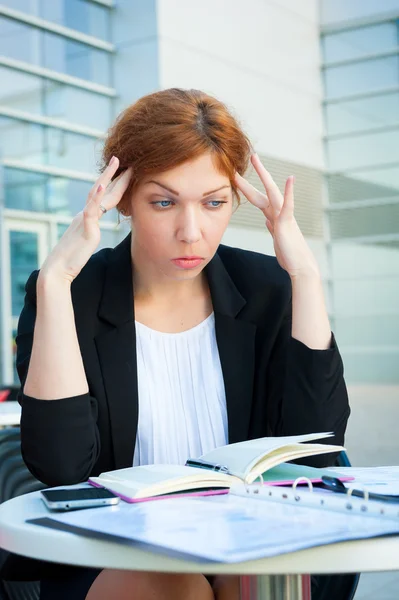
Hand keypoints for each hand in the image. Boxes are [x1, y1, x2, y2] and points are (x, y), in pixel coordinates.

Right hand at [40, 157, 131, 283]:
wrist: (57, 269)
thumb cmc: (70, 259)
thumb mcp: (84, 242)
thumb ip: (89, 232)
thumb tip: (92, 230)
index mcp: (87, 218)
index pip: (104, 198)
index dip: (114, 185)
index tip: (124, 172)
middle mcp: (85, 215)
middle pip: (102, 191)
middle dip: (115, 175)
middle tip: (123, 159)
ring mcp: (85, 220)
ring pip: (96, 194)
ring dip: (107, 177)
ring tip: (116, 163)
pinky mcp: (85, 229)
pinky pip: (91, 211)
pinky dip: (96, 197)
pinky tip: (101, 186)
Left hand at [234, 154, 319, 278]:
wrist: (300, 266)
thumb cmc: (289, 254)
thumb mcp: (277, 238)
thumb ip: (272, 226)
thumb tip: (267, 220)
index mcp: (274, 216)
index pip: (258, 198)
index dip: (247, 187)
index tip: (237, 177)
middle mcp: (279, 213)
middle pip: (264, 189)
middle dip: (255, 174)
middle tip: (248, 157)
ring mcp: (283, 216)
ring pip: (272, 192)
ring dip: (264, 175)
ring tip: (256, 160)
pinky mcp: (287, 223)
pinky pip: (288, 206)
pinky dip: (289, 193)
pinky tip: (290, 179)